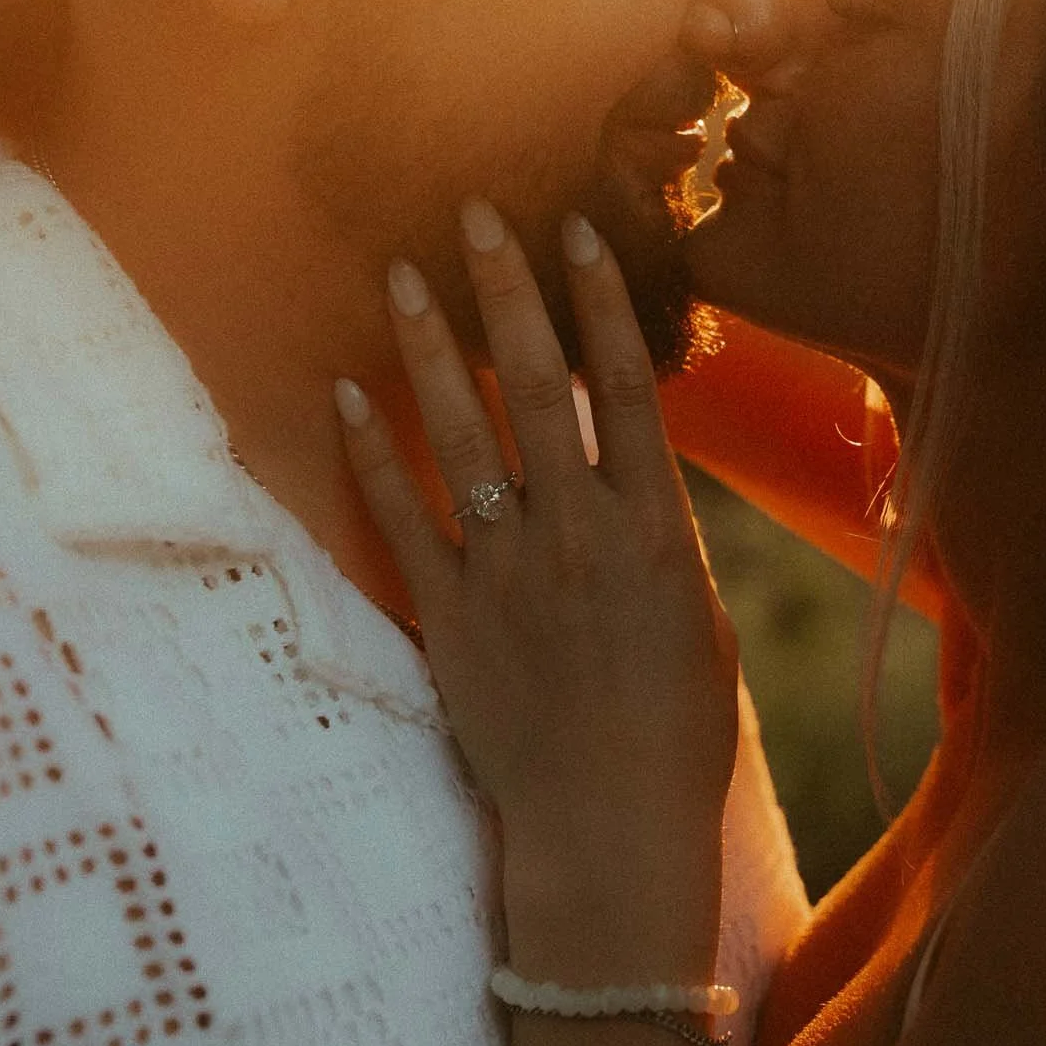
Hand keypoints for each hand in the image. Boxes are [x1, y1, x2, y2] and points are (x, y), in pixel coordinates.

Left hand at [337, 199, 738, 983]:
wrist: (609, 831)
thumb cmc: (677, 732)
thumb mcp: (698, 616)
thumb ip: (658, 529)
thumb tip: (632, 460)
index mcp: (654, 529)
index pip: (626, 388)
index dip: (600, 302)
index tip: (577, 230)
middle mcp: (577, 533)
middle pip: (538, 387)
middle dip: (506, 293)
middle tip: (475, 214)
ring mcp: (506, 572)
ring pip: (461, 437)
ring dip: (429, 350)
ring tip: (402, 277)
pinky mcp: (448, 618)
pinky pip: (401, 520)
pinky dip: (370, 456)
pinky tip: (346, 395)